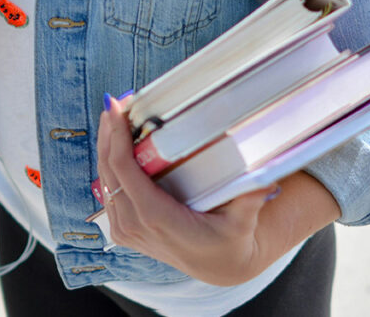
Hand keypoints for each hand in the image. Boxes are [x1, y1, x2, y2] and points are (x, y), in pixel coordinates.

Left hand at [96, 95, 278, 285]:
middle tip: (114, 102)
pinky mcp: (124, 231)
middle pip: (109, 170)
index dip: (116, 137)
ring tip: (113, 116)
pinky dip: (109, 165)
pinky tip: (114, 144)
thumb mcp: (243, 222)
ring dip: (106, 147)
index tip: (117, 108)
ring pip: (104, 180)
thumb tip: (265, 179)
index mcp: (157, 218)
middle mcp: (135, 225)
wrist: (219, 267)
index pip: (124, 171)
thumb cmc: (230, 241)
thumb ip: (250, 200)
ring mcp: (126, 230)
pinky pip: (109, 192)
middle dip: (108, 133)